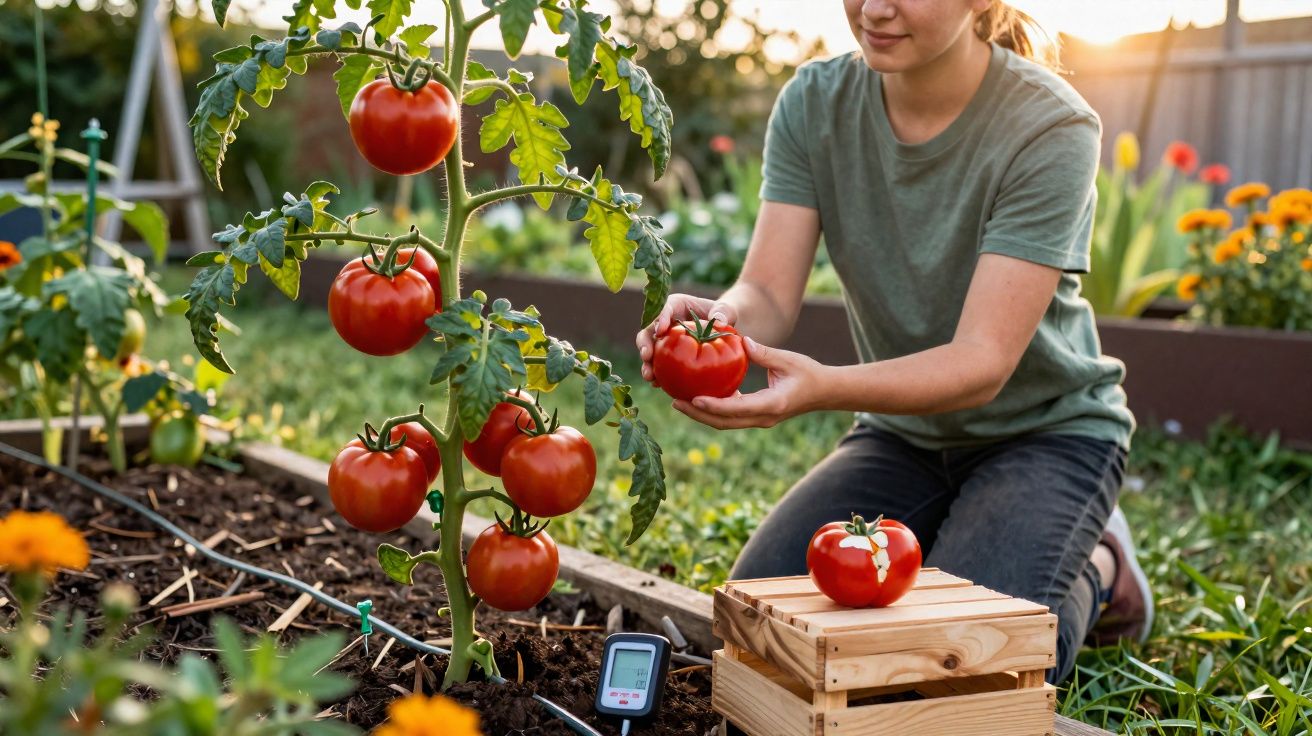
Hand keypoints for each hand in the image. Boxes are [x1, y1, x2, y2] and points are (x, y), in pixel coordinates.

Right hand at [635, 293, 738, 383]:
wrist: (724, 329)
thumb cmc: (724, 315)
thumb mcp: (727, 310)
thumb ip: (723, 312)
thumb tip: (719, 322)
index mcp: (677, 305)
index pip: (665, 308)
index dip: (660, 318)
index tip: (660, 330)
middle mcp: (666, 322)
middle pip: (649, 330)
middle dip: (644, 343)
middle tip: (647, 356)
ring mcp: (665, 340)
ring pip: (650, 350)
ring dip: (647, 364)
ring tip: (649, 376)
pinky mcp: (668, 355)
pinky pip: (659, 365)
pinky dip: (657, 374)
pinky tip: (658, 385)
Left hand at [672, 338, 826, 428]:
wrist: (824, 392)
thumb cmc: (808, 373)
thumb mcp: (789, 359)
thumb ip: (764, 353)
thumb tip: (741, 342)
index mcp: (772, 404)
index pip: (737, 409)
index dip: (713, 406)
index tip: (693, 399)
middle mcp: (764, 417)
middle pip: (724, 422)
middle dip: (698, 415)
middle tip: (675, 402)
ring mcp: (760, 419)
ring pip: (725, 422)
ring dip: (702, 414)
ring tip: (679, 401)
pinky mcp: (757, 416)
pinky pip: (731, 416)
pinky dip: (713, 409)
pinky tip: (698, 397)